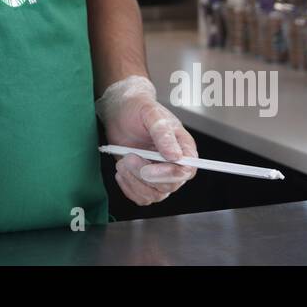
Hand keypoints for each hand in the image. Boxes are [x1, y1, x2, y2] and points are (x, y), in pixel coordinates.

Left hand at [97, 75, 197, 205]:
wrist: (120, 112)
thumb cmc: (138, 108)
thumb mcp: (150, 114)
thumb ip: (163, 133)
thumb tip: (175, 156)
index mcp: (184, 147)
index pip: (186, 170)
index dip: (168, 174)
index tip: (147, 169)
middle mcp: (174, 165)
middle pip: (169, 186)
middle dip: (145, 176)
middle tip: (128, 158)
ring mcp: (159, 175)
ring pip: (154, 195)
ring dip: (134, 182)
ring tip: (123, 162)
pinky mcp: (144, 181)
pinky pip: (141, 197)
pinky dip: (129, 188)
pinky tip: (121, 172)